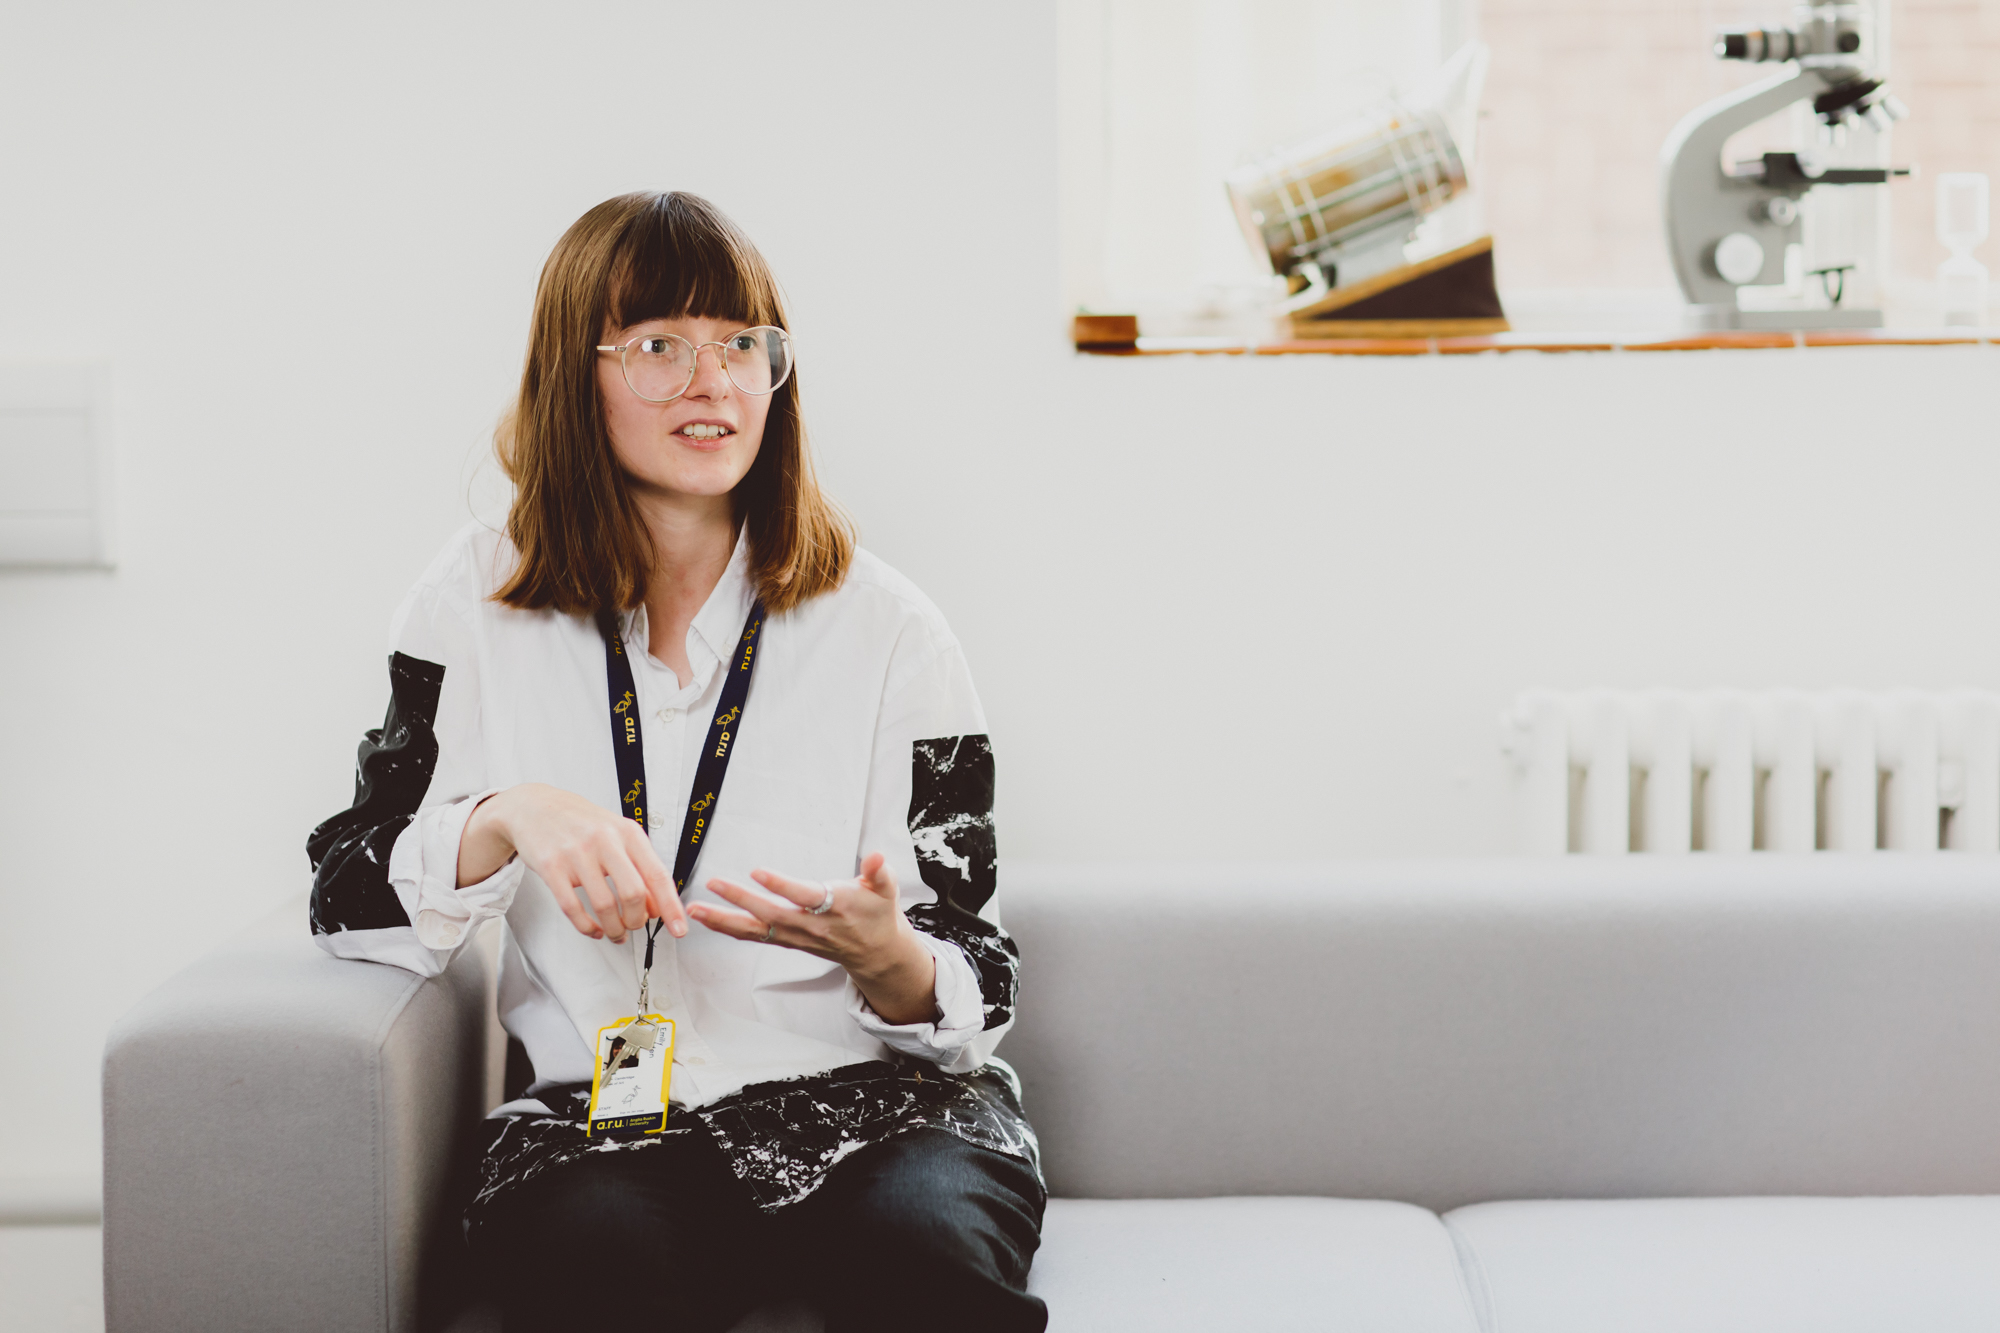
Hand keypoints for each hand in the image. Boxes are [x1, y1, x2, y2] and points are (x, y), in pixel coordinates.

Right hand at [458, 783, 685, 944]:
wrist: (535, 806)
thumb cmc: (581, 823)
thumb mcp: (617, 834)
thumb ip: (639, 865)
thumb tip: (658, 905)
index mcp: (627, 832)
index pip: (657, 874)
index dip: (671, 906)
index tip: (679, 929)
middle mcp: (604, 840)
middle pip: (633, 893)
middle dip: (637, 920)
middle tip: (634, 927)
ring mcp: (576, 854)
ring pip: (604, 905)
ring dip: (614, 928)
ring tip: (616, 934)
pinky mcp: (551, 867)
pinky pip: (572, 907)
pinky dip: (587, 926)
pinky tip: (594, 929)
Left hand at [691, 852, 937, 1023]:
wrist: (875, 952)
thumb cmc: (877, 913)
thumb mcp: (886, 888)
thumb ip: (879, 871)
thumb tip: (877, 856)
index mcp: (835, 907)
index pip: (804, 896)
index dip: (780, 885)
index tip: (757, 872)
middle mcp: (811, 925)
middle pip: (771, 914)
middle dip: (740, 900)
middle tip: (714, 884)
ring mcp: (796, 936)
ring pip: (755, 931)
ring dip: (723, 920)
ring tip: (695, 909)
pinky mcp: (786, 941)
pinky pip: (753, 937)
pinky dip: (728, 928)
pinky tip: (707, 919)